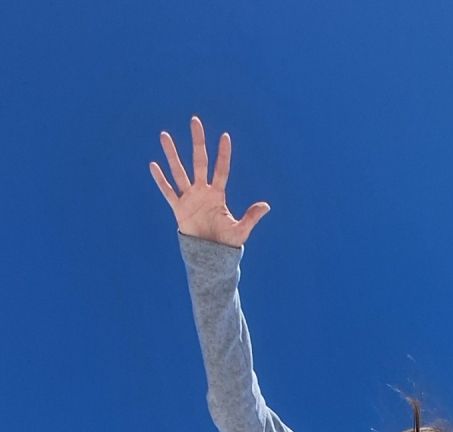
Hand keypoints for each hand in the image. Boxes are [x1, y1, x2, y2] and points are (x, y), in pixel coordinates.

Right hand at [149, 116, 269, 245]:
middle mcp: (202, 191)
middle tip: (195, 120)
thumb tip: (266, 206)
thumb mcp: (241, 230)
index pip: (221, 169)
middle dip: (197, 141)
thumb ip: (251, 217)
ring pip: (179, 171)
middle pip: (199, 161)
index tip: (225, 136)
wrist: (210, 257)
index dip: (223, 154)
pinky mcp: (179, 209)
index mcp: (218, 194)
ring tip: (165, 135)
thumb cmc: (226, 244)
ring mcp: (189, 198)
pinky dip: (161, 180)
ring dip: (172, 154)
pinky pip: (168, 192)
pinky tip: (154, 165)